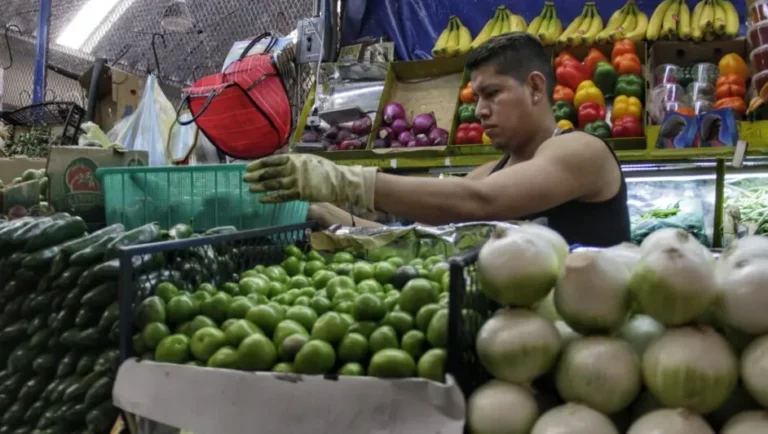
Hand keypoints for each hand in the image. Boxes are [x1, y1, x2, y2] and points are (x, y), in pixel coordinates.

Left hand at [243, 154, 378, 209]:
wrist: (339, 181)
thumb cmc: (325, 169)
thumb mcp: (308, 159)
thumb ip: (294, 161)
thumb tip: (280, 163)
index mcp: (294, 158)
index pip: (271, 160)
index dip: (258, 164)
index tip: (248, 167)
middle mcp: (293, 168)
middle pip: (269, 172)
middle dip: (256, 176)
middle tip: (245, 178)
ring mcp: (296, 181)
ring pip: (273, 185)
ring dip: (260, 187)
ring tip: (250, 189)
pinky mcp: (300, 193)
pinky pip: (282, 196)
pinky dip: (271, 198)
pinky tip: (262, 200)